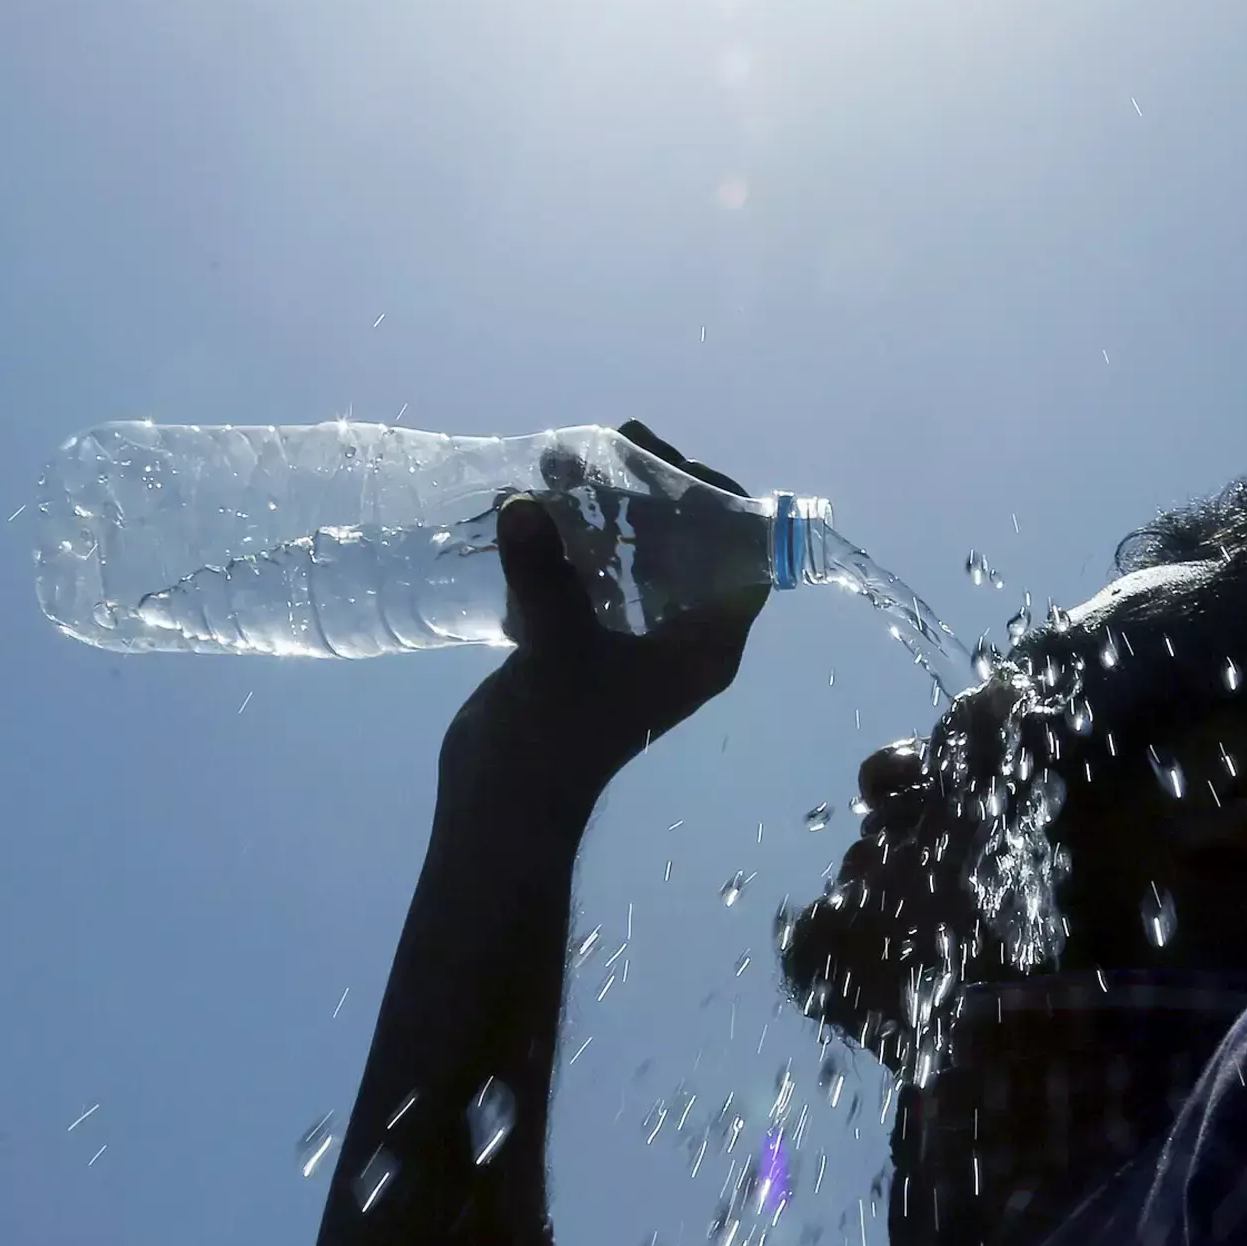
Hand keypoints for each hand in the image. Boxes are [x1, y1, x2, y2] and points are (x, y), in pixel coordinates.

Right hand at [448, 422, 770, 794]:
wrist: (501, 803)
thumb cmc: (551, 737)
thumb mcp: (554, 649)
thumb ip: (544, 574)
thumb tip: (523, 504)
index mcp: (706, 646)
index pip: (745, 558)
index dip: (721, 503)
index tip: (675, 460)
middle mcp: (680, 638)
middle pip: (691, 544)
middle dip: (656, 490)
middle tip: (616, 443)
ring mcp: (632, 638)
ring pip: (638, 553)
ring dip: (608, 506)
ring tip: (565, 460)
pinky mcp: (585, 639)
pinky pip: (594, 571)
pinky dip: (573, 535)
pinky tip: (535, 500)